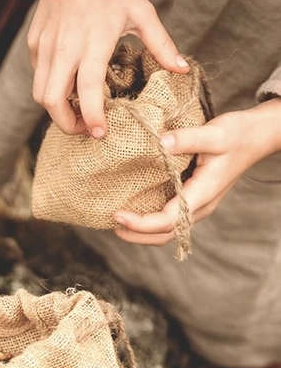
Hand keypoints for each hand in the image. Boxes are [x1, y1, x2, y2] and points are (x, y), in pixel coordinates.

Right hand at [28, 0, 187, 135]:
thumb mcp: (141, 12)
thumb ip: (161, 44)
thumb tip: (182, 68)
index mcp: (92, 43)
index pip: (86, 90)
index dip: (92, 117)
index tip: (101, 133)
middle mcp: (64, 49)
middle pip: (52, 102)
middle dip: (68, 124)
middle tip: (87, 128)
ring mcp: (45, 48)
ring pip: (40, 94)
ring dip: (57, 110)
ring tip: (77, 110)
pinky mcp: (34, 45)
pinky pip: (38, 77)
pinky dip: (51, 89)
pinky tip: (68, 85)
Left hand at [113, 100, 280, 245]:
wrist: (257, 137)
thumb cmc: (239, 134)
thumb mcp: (215, 132)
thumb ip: (187, 139)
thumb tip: (159, 142)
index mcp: (203, 195)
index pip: (167, 221)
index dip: (140, 224)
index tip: (118, 215)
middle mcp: (200, 207)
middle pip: (164, 235)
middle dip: (136, 235)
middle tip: (111, 223)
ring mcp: (197, 206)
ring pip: (167, 231)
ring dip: (141, 232)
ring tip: (118, 221)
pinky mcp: (194, 200)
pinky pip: (170, 219)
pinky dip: (150, 221)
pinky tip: (134, 208)